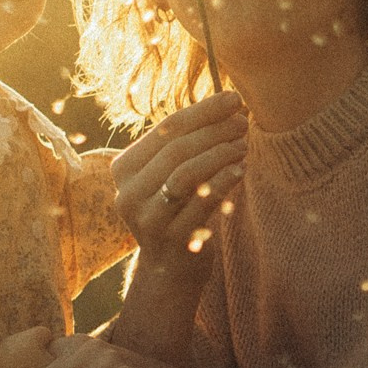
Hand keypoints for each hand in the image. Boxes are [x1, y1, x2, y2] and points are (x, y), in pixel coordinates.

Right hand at [113, 91, 248, 265]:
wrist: (170, 268)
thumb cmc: (177, 211)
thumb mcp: (171, 177)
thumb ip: (187, 145)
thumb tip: (228, 105)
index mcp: (124, 169)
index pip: (164, 129)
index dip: (201, 111)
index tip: (233, 98)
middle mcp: (128, 192)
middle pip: (176, 149)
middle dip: (214, 131)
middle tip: (243, 121)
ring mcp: (148, 218)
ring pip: (186, 174)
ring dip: (220, 154)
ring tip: (244, 144)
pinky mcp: (172, 238)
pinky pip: (201, 203)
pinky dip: (223, 182)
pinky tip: (241, 170)